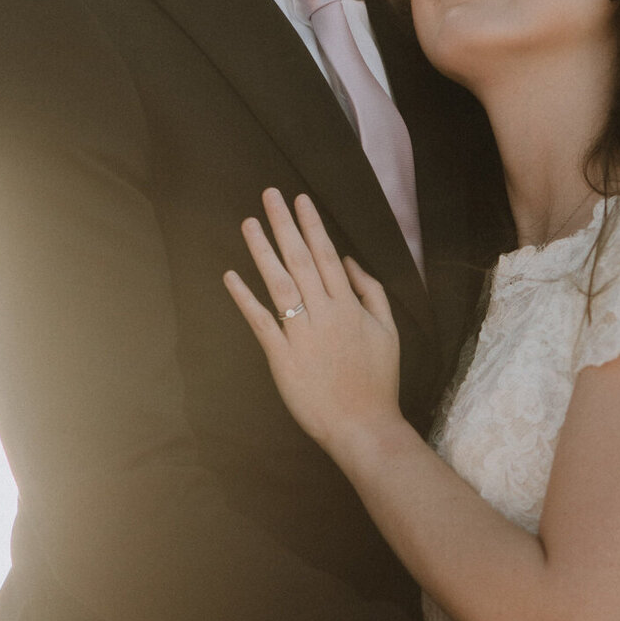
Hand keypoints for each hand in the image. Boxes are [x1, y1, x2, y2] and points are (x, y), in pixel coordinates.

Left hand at [224, 189, 401, 452]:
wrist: (364, 426)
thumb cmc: (378, 380)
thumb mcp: (388, 330)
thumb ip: (371, 292)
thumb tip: (348, 261)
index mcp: (349, 305)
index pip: (326, 255)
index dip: (311, 225)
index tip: (300, 199)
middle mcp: (325, 313)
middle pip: (300, 259)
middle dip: (284, 224)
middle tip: (270, 194)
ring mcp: (302, 334)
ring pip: (279, 283)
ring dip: (263, 250)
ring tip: (249, 223)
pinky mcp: (282, 357)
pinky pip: (261, 322)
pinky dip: (245, 298)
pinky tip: (231, 275)